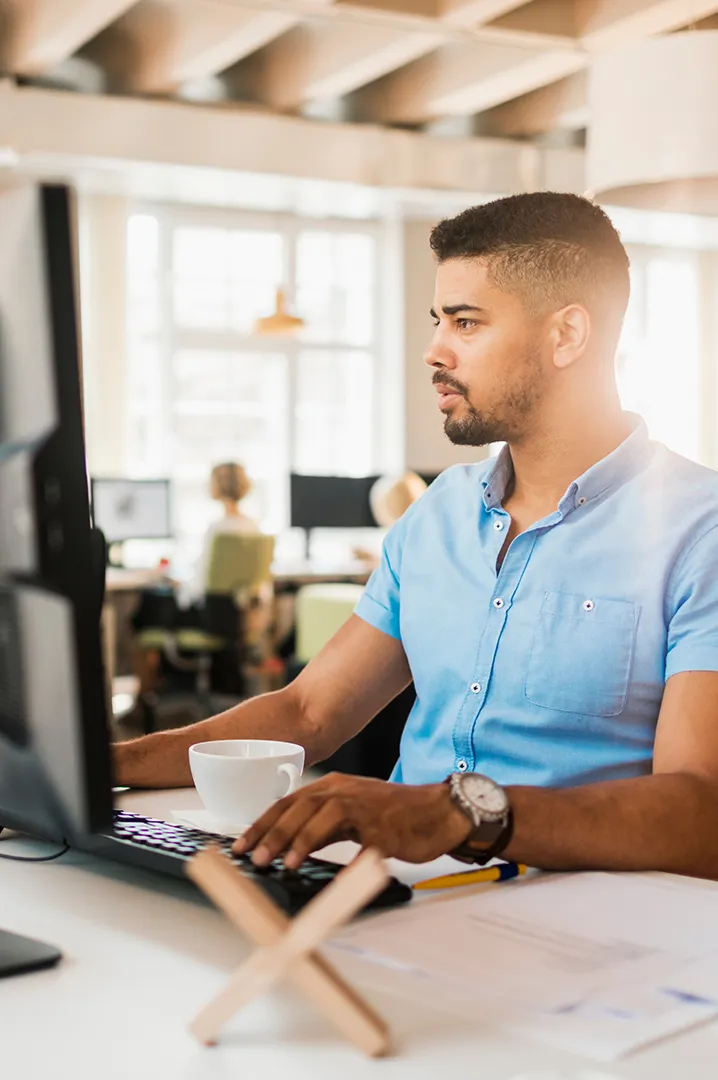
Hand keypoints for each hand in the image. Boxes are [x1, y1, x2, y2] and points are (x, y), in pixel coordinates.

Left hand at [232, 772, 471, 868]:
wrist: (440, 811)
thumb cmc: (394, 816)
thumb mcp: (351, 814)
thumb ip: (322, 825)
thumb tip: (287, 846)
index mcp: (334, 788)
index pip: (288, 803)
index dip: (262, 824)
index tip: (239, 845)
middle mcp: (346, 792)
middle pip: (301, 808)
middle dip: (273, 833)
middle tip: (252, 856)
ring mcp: (366, 809)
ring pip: (326, 818)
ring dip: (302, 839)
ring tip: (284, 863)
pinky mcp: (386, 830)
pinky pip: (362, 845)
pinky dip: (345, 858)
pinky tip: (336, 873)